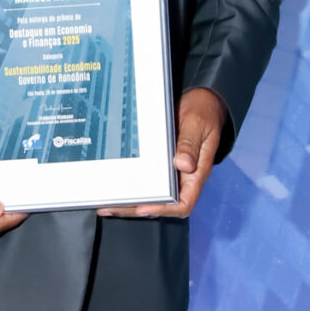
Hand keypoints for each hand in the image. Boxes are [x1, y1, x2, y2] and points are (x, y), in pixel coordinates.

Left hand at [99, 87, 226, 219]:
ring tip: (106, 204)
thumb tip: (184, 165)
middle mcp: (183, 177)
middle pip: (161, 204)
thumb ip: (190, 144)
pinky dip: (131, 185)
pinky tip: (115, 186)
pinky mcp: (161, 164)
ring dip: (129, 201)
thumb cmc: (203, 113)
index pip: (184, 203)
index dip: (164, 208)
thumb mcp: (198, 124)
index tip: (144, 207)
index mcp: (196, 172)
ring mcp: (172, 172)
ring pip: (152, 195)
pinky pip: (147, 180)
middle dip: (136, 208)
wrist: (201, 101)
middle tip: (112, 207)